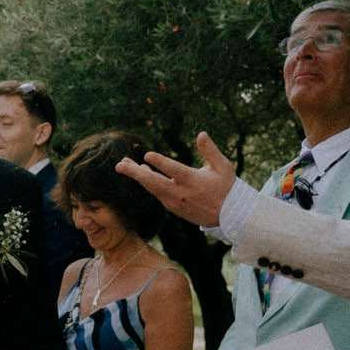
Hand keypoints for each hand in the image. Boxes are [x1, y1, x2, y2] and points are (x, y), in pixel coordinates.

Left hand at [115, 132, 235, 228]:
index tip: (146, 155)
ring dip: (138, 176)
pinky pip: (156, 193)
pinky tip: (141, 172)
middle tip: (120, 165)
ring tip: (124, 165)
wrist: (229, 215)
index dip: (160, 163)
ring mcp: (174, 202)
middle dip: (135, 173)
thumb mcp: (223, 167)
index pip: (173, 171)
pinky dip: (147, 183)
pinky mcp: (172, 207)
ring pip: (152, 188)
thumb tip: (201, 134)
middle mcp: (180, 193)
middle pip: (154, 183)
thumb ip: (210, 151)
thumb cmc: (226, 187)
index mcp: (193, 181)